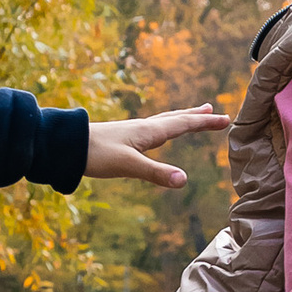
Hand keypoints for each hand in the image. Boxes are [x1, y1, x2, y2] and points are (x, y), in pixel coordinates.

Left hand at [85, 104, 231, 186]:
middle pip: (176, 119)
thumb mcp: (128, 166)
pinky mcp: (123, 138)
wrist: (66, 145)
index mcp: (149, 132)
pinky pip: (152, 130)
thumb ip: (156, 174)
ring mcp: (133, 132)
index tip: (225, 118)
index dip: (205, 123)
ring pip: (164, 122)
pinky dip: (164, 128)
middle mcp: (143, 128)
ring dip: (181, 118)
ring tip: (192, 115)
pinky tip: (157, 135)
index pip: (184, 124)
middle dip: (196, 116)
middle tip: (214, 111)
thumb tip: (184, 180)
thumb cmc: (96, 154)